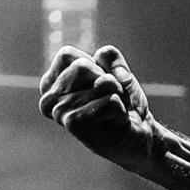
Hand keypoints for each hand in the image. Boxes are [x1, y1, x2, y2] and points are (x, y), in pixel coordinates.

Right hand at [37, 43, 157, 167]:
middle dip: (107, 80)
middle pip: (82, 66)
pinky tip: (116, 122)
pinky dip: (121, 109)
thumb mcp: (117, 71)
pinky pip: (110, 100)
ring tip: (113, 112)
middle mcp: (49, 99)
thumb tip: (115, 76)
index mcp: (51, 84)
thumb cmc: (124, 103)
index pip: (66, 55)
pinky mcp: (74, 124)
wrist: (140, 134)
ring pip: (100, 83)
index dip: (93, 65)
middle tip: (109, 100)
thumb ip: (110, 57)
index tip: (99, 85)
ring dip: (117, 95)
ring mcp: (59, 113)